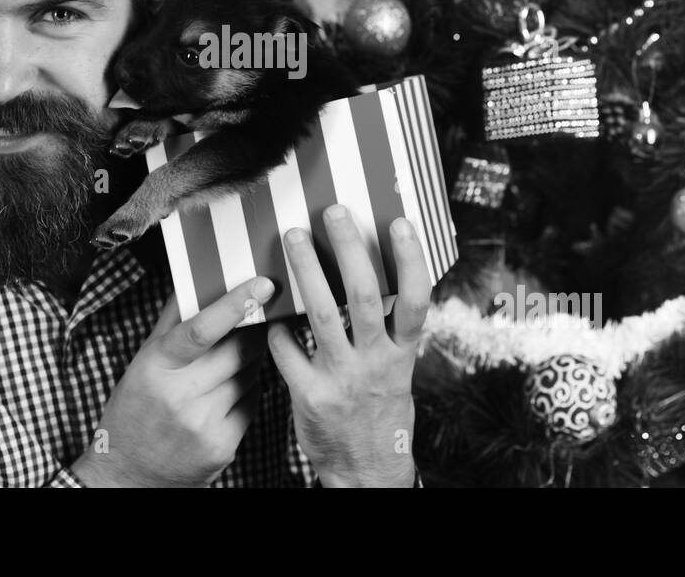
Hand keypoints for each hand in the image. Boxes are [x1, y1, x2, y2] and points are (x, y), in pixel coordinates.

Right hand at [71, 277, 272, 486]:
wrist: (127, 475)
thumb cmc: (135, 410)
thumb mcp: (143, 362)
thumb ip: (171, 322)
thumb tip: (193, 282)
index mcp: (157, 367)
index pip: (202, 329)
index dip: (235, 304)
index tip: (262, 285)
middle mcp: (180, 396)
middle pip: (237, 350)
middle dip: (254, 331)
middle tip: (260, 317)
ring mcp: (203, 424)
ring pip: (249, 375)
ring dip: (250, 361)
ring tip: (233, 361)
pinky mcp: (222, 446)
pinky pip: (251, 404)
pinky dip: (248, 391)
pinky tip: (228, 392)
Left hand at [267, 205, 430, 487]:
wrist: (367, 473)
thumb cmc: (381, 414)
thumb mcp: (397, 372)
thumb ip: (389, 333)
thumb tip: (379, 280)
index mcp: (402, 355)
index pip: (415, 300)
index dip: (410, 259)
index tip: (399, 223)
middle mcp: (375, 363)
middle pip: (364, 295)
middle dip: (348, 248)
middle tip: (333, 212)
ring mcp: (342, 379)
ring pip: (322, 314)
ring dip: (306, 270)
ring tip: (294, 236)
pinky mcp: (310, 396)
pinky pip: (288, 351)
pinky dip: (278, 327)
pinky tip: (270, 309)